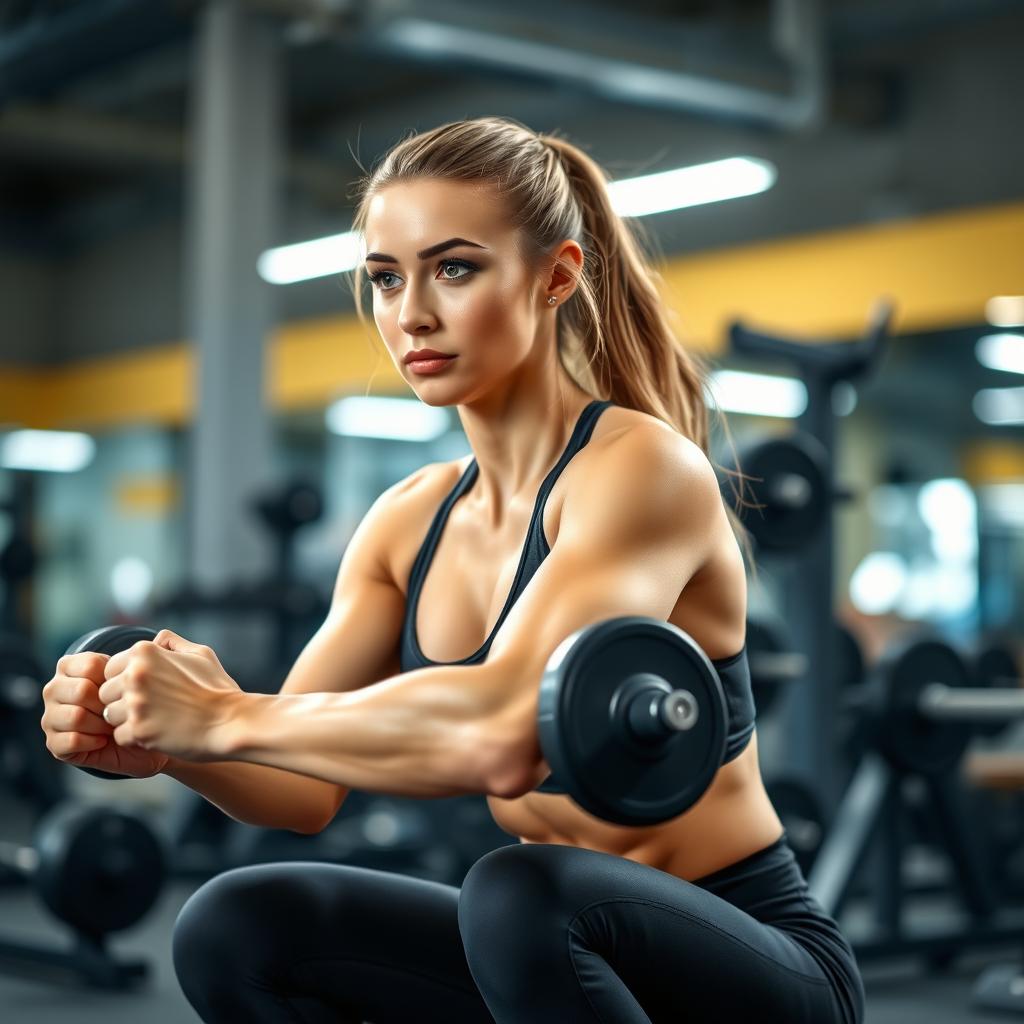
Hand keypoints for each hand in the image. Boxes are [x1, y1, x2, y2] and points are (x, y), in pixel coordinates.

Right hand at [41, 651, 169, 778]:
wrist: (139, 736)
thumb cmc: (138, 701)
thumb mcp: (143, 674)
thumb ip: (148, 653)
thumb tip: (162, 637)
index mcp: (69, 666)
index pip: (91, 666)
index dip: (116, 680)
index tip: (128, 689)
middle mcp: (54, 688)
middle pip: (82, 690)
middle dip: (109, 704)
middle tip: (122, 711)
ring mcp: (50, 716)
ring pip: (76, 716)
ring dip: (103, 724)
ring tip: (114, 725)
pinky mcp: (55, 744)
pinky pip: (72, 741)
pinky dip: (94, 742)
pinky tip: (105, 740)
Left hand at [98, 629, 246, 761]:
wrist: (231, 723)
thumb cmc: (218, 689)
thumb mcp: (201, 654)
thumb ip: (173, 643)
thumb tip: (158, 639)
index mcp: (146, 652)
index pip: (111, 668)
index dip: (126, 682)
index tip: (148, 691)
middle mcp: (136, 675)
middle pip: (106, 693)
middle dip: (123, 702)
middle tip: (152, 708)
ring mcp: (136, 703)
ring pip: (109, 715)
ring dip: (128, 721)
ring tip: (156, 721)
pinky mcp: (138, 730)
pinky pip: (120, 736)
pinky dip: (136, 739)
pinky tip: (158, 733)